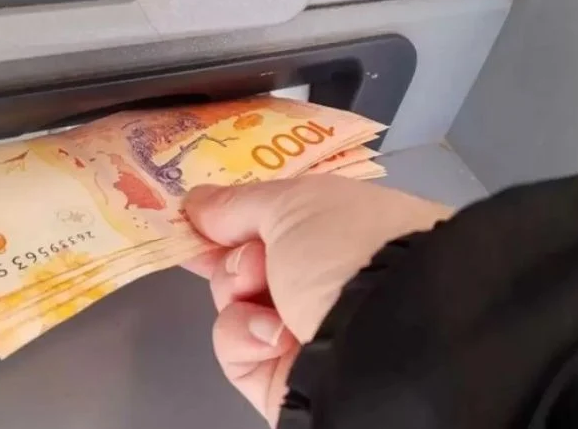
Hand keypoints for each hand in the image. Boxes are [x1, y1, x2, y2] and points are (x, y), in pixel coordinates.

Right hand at [182, 174, 451, 425]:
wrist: (381, 341)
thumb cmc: (347, 253)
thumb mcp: (292, 205)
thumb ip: (237, 202)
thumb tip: (197, 202)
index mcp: (343, 232)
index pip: (277, 220)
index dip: (234, 216)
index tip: (196, 216)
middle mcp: (325, 280)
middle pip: (247, 261)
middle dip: (235, 256)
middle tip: (250, 259)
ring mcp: (303, 327)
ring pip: (233, 302)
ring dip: (237, 291)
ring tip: (264, 292)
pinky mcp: (279, 374)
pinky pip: (234, 345)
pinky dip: (245, 335)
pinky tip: (273, 336)